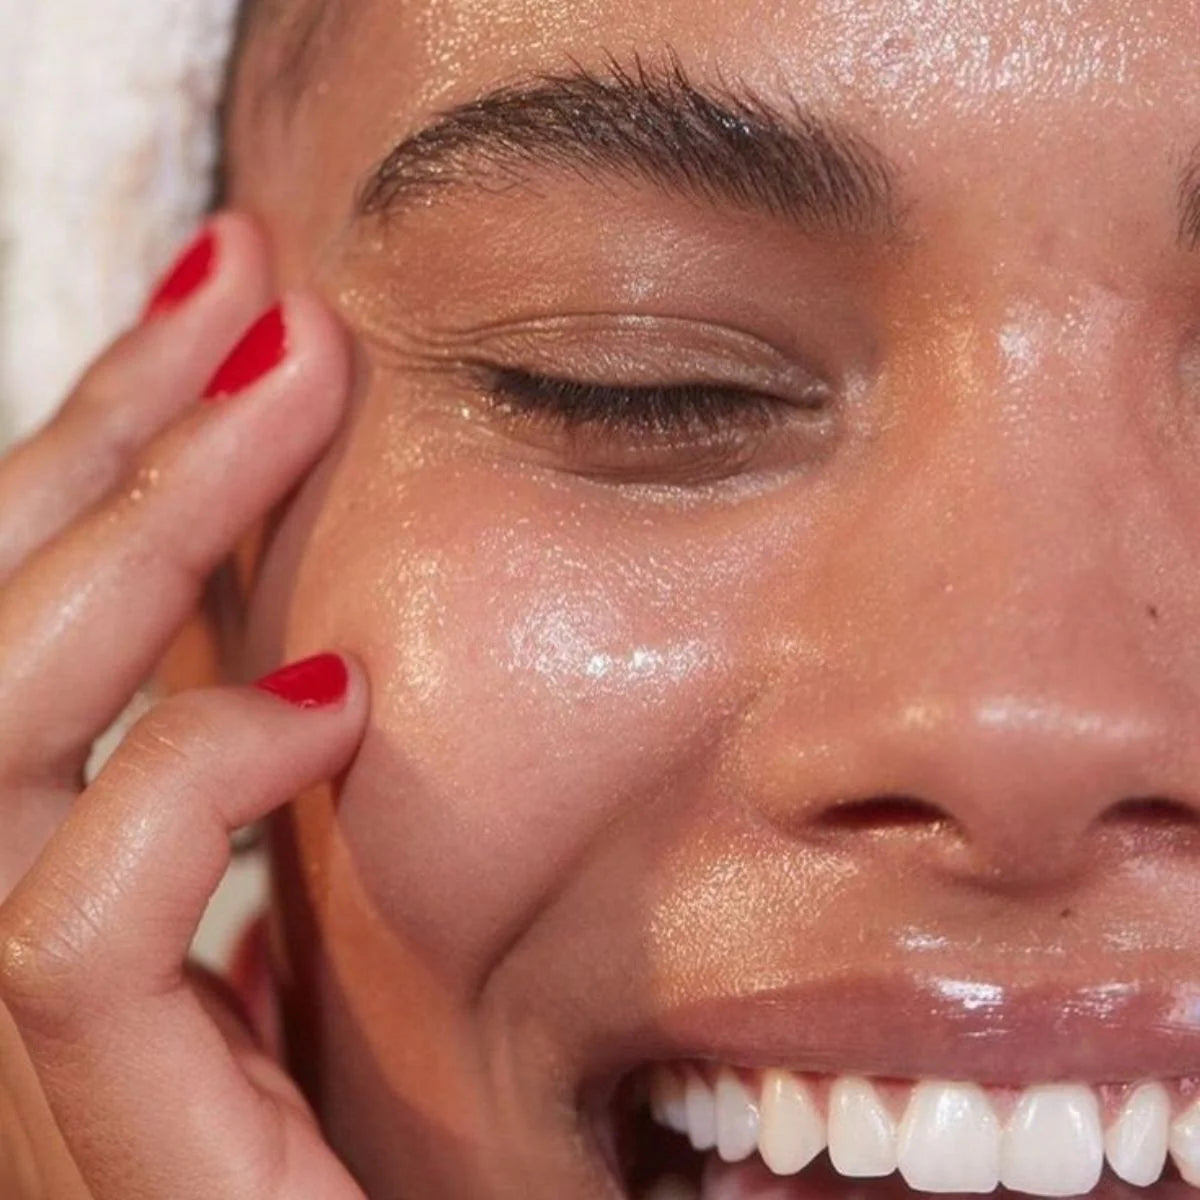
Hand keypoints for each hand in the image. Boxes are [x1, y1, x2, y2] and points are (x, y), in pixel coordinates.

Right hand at [0, 214, 368, 1198]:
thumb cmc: (411, 1131)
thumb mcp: (330, 903)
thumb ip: (265, 799)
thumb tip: (300, 654)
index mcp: (63, 874)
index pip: (37, 625)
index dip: (103, 447)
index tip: (223, 295)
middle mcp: (11, 940)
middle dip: (115, 432)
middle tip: (252, 276)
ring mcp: (30, 1057)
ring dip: (145, 532)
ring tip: (293, 379)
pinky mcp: (110, 1152)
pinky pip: (70, 935)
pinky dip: (189, 783)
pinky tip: (333, 697)